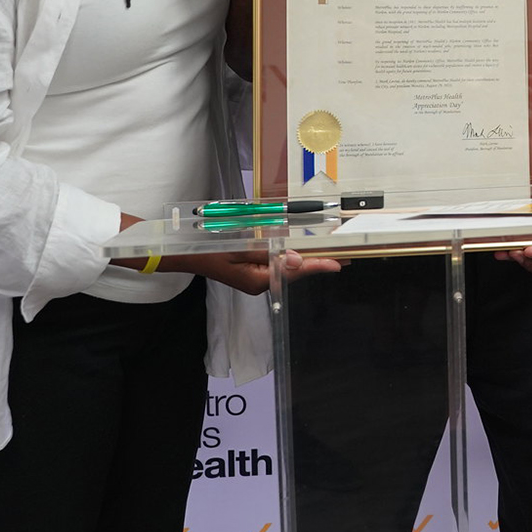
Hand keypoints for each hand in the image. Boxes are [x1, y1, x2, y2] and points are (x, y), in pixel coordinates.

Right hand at [176, 247, 342, 295]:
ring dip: (308, 260)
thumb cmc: (209, 250)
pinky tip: (304, 252)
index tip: (338, 263)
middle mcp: (261, 283)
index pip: (294, 271)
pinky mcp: (254, 273)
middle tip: (345, 254)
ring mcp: (257, 279)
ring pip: (288, 269)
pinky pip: (278, 266)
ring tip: (332, 252)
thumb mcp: (238, 249)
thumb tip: (296, 258)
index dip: (318, 265)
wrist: (186, 256)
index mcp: (258, 280)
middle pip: (295, 271)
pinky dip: (292, 258)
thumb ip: (267, 253)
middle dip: (318, 261)